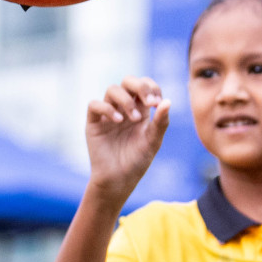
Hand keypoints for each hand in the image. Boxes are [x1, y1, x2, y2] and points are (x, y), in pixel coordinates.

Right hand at [85, 77, 169, 201]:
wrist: (118, 180)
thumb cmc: (137, 162)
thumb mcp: (153, 141)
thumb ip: (160, 122)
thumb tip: (168, 101)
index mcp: (140, 109)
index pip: (145, 85)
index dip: (152, 88)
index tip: (157, 103)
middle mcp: (123, 108)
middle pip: (128, 81)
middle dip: (140, 86)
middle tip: (149, 102)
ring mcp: (107, 114)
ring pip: (112, 89)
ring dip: (126, 100)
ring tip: (133, 119)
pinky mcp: (93, 123)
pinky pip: (94, 105)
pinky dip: (106, 108)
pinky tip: (118, 121)